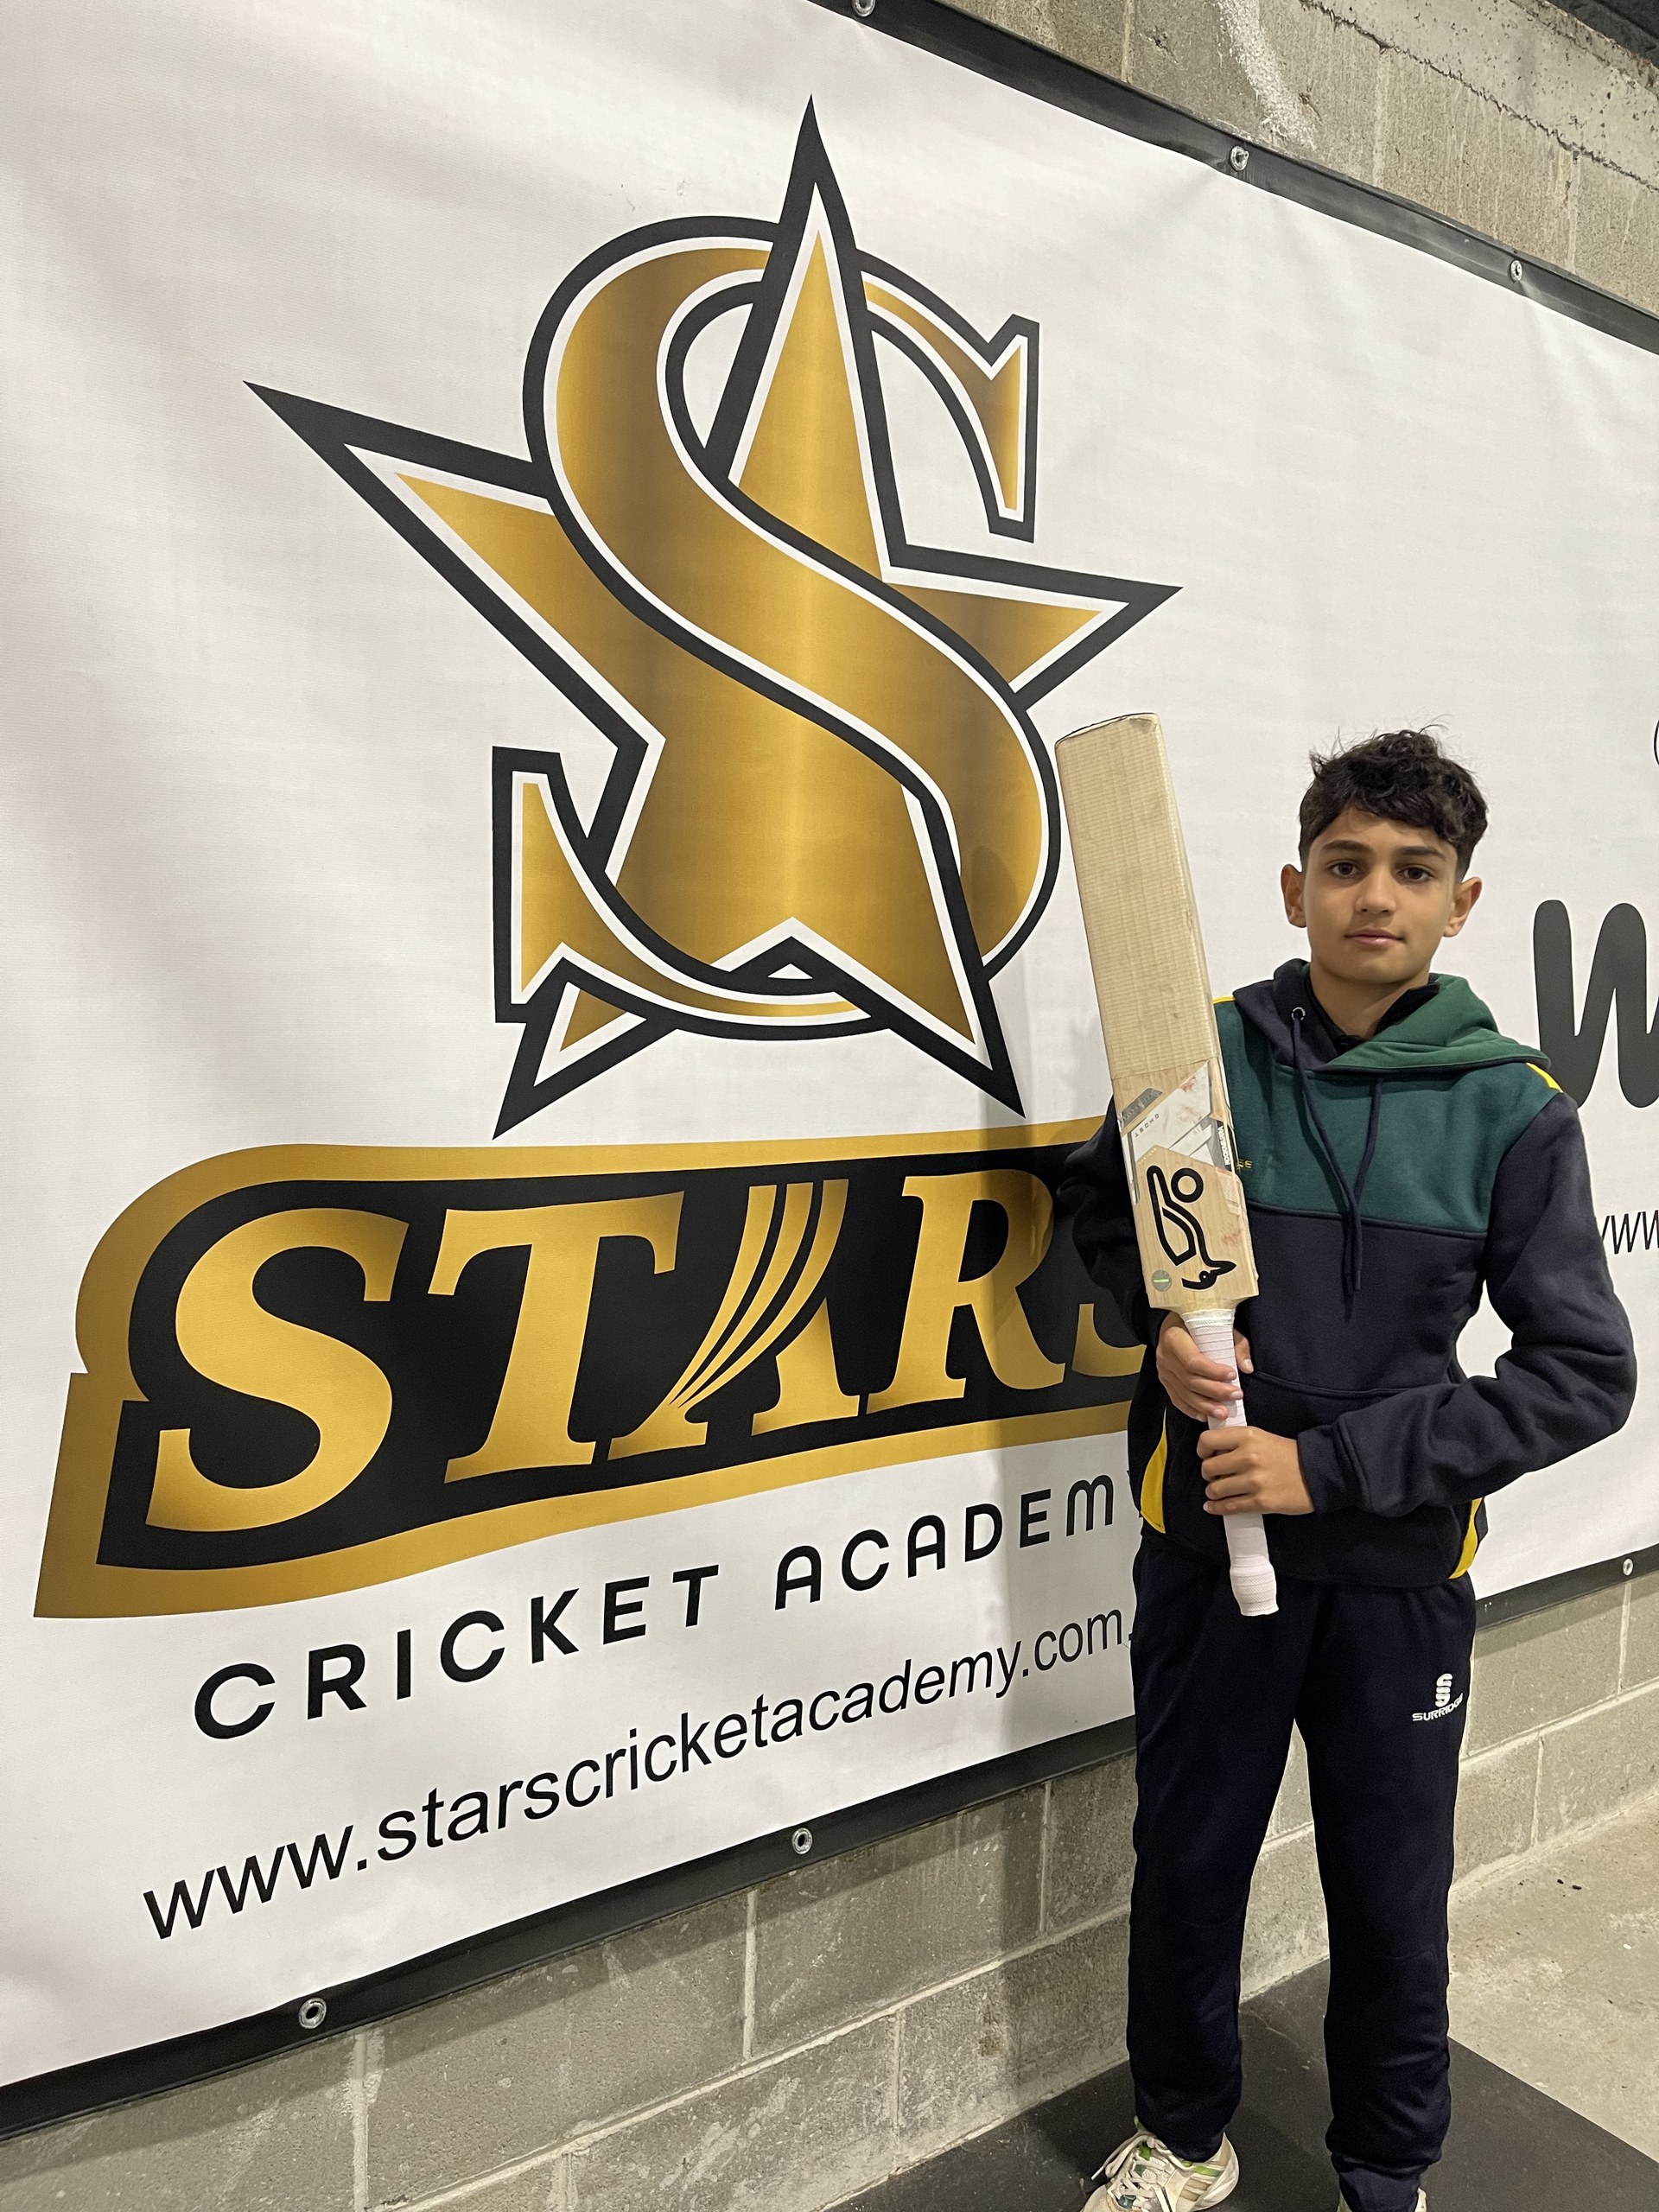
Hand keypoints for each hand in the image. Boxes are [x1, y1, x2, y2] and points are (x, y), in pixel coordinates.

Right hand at [1156, 1311, 1252, 1421]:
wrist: (1173, 1323)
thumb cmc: (1197, 1323)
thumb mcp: (1218, 1324)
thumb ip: (1235, 1343)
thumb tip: (1247, 1367)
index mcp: (1174, 1338)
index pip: (1192, 1360)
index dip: (1213, 1371)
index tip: (1232, 1374)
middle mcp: (1165, 1356)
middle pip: (1190, 1380)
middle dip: (1215, 1391)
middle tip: (1236, 1395)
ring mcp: (1163, 1370)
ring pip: (1183, 1393)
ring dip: (1205, 1405)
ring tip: (1224, 1413)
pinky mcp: (1164, 1380)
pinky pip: (1176, 1399)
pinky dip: (1191, 1409)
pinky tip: (1205, 1416)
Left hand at [1197, 1425, 1314, 1515]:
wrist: (1317, 1472)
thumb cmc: (1288, 1454)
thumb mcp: (1262, 1436)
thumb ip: (1237, 1441)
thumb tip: (1211, 1452)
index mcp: (1248, 1436)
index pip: (1207, 1440)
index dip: (1202, 1450)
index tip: (1206, 1456)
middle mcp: (1248, 1457)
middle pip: (1208, 1468)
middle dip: (1208, 1474)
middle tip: (1214, 1476)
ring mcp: (1254, 1481)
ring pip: (1216, 1489)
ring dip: (1213, 1492)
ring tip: (1217, 1491)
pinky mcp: (1261, 1501)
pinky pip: (1229, 1507)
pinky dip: (1217, 1508)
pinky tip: (1213, 1507)